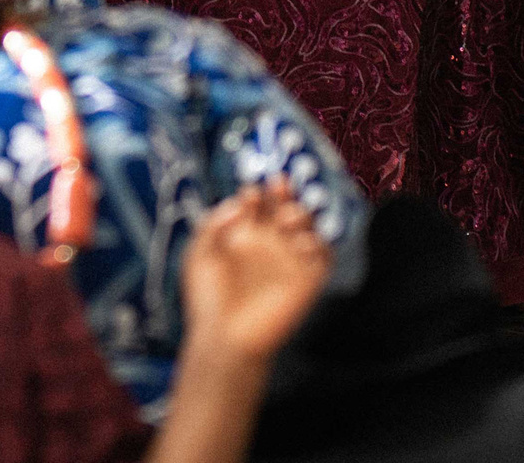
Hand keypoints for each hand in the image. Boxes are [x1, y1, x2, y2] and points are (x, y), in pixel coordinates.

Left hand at [181, 180, 331, 368]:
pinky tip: (301, 243)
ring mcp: (288, 261)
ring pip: (306, 226)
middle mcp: (268, 245)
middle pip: (284, 208)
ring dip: (302, 214)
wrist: (225, 337)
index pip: (258, 204)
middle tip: (279, 185)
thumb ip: (213, 224)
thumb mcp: (199, 255)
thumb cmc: (207, 299)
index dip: (257, 192)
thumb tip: (237, 203)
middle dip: (284, 193)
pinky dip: (319, 243)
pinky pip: (323, 255)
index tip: (250, 192)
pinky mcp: (307, 281)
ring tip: (287, 218)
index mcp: (242, 236)